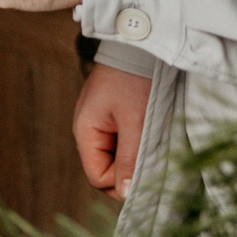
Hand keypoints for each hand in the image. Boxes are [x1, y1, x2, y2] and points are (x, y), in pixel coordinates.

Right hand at [74, 64, 150, 199]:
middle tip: (151, 157)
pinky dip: (135, 142)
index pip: (98, 176)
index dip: (121, 181)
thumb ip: (129, 159)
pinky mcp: (112, 114)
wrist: (139, 42)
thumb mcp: (135, 121)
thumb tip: (124, 193)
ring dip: (133, 155)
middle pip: (104, 168)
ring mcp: (99, 121)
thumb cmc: (135, 79)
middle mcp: (87, 129)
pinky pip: (121, 141)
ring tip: (151, 140)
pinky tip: (148, 131)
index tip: (145, 170)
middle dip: (127, 169)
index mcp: (85, 131)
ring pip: (115, 156)